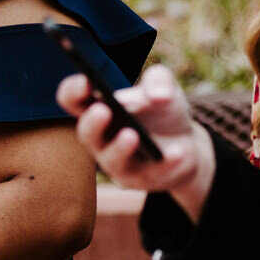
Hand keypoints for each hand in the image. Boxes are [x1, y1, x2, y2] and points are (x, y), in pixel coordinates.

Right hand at [55, 65, 215, 217]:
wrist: (188, 145)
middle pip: (86, 133)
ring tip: (132, 135)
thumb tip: (157, 95)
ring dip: (120, 148)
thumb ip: (160, 80)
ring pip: (111, 160)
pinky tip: (178, 152)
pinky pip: (151, 173)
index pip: (72, 99)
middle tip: (103, 110)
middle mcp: (101, 138)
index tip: (86, 81)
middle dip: (92, 123)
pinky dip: (166, 162)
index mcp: (98, 108)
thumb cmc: (164, 113)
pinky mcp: (140, 180)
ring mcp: (118, 162)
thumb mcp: (166, 88)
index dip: (73, 91)